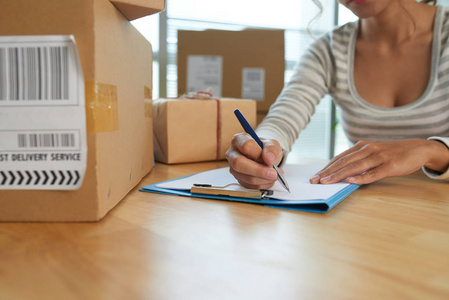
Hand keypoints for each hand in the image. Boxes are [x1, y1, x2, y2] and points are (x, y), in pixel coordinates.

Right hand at [225, 133, 283, 189]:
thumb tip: (269, 159)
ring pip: (246, 177)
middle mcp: (232, 154)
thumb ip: (272, 149)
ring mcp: (233, 168)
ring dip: (263, 179)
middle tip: (273, 174)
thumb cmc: (265, 148)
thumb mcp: (272, 144)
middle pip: (239, 163)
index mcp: (239, 140)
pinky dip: (263, 185)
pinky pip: (250, 186)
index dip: (259, 154)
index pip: (245, 146)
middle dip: (258, 171)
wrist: (264, 157)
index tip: (270, 160)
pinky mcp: (238, 179)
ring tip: (275, 175)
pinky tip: (269, 179)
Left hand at [309, 139, 448, 184]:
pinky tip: (350, 181)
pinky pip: (373, 173)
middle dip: (327, 172)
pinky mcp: (389, 165)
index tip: (315, 175)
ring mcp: (379, 157)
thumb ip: (359, 159)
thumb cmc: (393, 153)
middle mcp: (368, 150)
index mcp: (362, 146)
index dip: (327, 167)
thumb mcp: (373, 152)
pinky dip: (361, 177)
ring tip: (326, 182)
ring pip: (355, 167)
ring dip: (338, 175)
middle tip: (314, 180)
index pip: (340, 158)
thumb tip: (342, 170)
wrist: (418, 148)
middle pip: (344, 162)